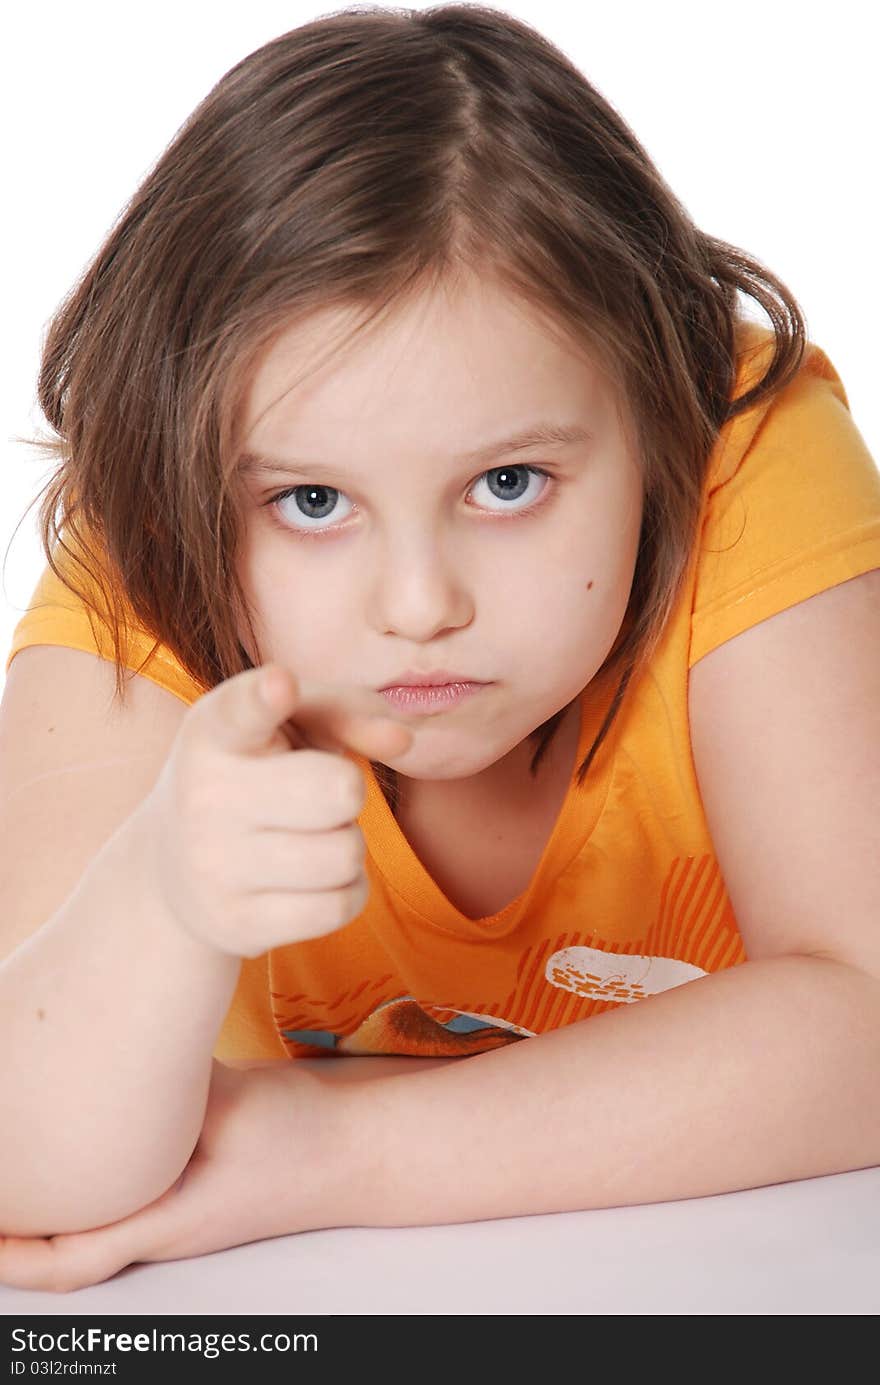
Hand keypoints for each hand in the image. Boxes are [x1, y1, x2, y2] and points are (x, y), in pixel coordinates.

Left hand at [0, 1060, 342, 1294]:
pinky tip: (65, 1151)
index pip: (70, 1261)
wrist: (358, 1147)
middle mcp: (163, 1229)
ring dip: (41, 1215)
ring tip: (6, 1175)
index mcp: (169, 1221)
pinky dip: (79, 1188)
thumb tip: (100, 1055)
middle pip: (65, 1255)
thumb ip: (164, 1093)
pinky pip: (116, 1201)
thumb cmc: (302, 1134)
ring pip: (87, 1231)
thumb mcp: (228, 1104)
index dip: (10, 1256)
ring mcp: (174, 1213)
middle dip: (9, 1238)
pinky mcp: (185, 1188)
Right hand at [139, 662, 413, 957]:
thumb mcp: (291, 724)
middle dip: (347, 792)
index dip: (265, 696)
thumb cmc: (258, 772)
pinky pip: (340, 907)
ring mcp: (212, 865)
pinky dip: (345, 891)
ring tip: (308, 836)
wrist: (171, 864)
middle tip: (314, 796)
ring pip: (345, 855)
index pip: (243, 709)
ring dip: (346, 845)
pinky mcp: (234, 923)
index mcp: (216, 730)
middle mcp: (204, 794)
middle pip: (340, 791)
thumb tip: (402, 741)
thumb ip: (349, 710)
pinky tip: (309, 879)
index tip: (279, 685)